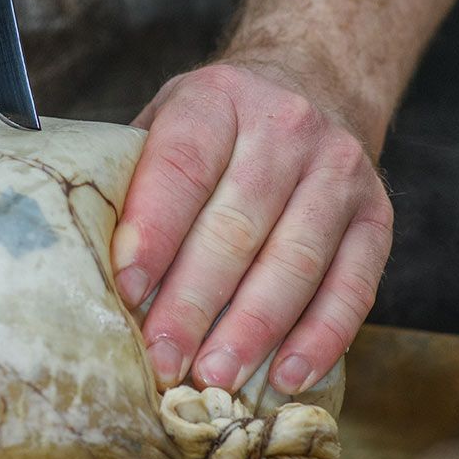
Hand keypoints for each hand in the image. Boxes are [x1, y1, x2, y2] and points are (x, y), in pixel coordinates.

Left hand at [112, 59, 393, 395]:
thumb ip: (134, 177)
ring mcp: (339, 171)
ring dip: (254, 328)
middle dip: (195, 300)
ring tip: (216, 377)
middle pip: (237, 223)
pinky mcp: (377, 216)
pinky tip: (287, 376)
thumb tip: (82, 262)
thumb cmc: (219, 125)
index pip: (182, 166)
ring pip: (296, 259)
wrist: (317, 81)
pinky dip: (321, 337)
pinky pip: (353, 285)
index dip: (153, 232)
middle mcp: (285, 128)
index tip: (126, 290)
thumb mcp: (168, 120)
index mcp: (218, 99)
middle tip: (163, 357)